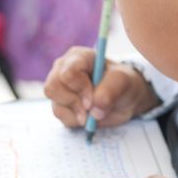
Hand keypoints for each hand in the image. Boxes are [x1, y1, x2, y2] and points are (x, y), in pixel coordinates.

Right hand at [44, 47, 159, 128]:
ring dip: (78, 113)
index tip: (93, 100)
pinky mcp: (60, 104)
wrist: (124, 98)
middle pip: (53, 88)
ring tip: (94, 110)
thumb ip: (110, 90)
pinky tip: (89, 114)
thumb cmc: (122, 82)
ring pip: (56, 105)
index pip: (67, 73)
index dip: (80, 89)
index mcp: (77, 57)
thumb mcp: (123, 81)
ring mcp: (60, 88)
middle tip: (92, 108)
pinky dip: (78, 120)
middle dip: (75, 102)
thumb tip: (94, 110)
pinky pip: (62, 118)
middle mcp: (63, 70)